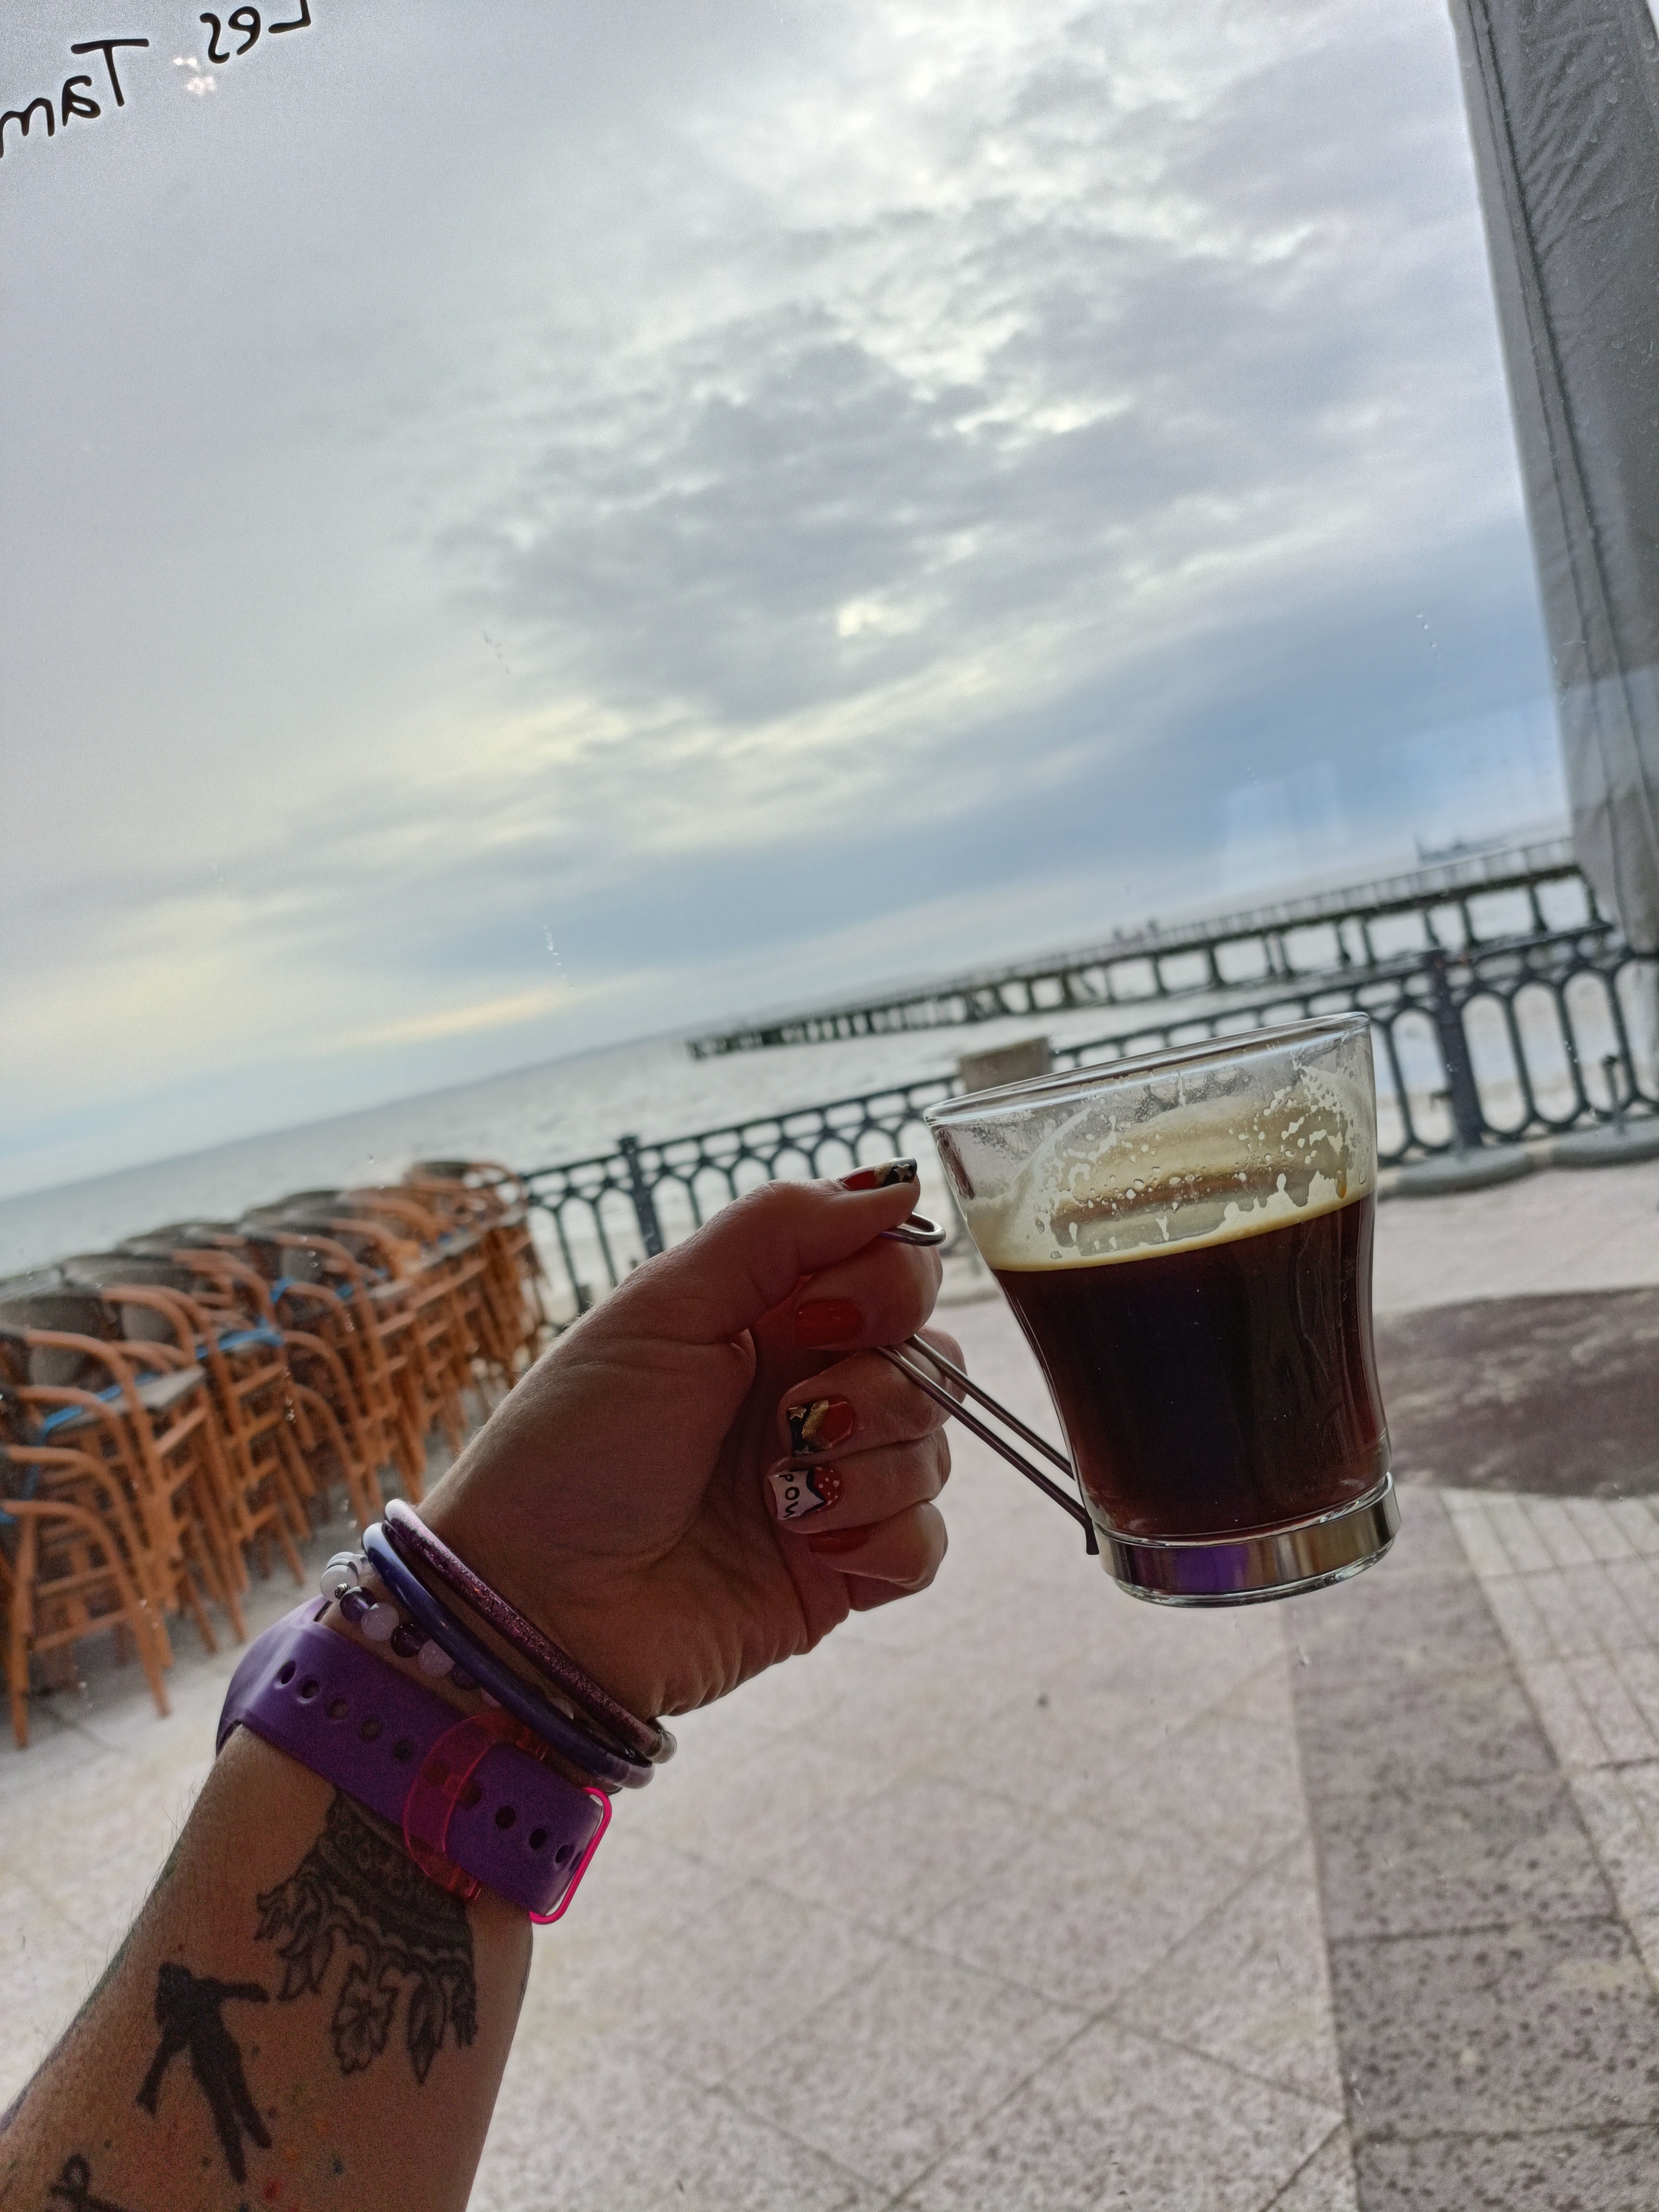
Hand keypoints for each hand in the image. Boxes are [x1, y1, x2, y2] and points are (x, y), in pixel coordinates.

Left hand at [421, 1173, 961, 1718]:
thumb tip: (897, 1186)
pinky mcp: (843, 1572)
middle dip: (880, 1386)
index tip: (817, 1320)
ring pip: (936, 1448)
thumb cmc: (574, 1446)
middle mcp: (812, 1391)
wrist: (540, 1601)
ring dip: (866, 1467)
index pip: (897, 1272)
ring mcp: (833, 1484)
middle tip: (792, 1417)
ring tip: (777, 1495)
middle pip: (935, 1357)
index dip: (886, 1289)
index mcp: (772, 1319)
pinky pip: (926, 1543)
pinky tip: (809, 1546)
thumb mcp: (663, 1307)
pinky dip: (882, 1539)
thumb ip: (778, 1229)